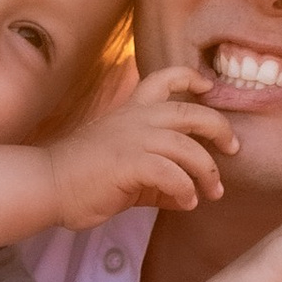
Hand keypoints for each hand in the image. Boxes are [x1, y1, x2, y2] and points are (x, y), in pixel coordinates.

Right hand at [42, 67, 236, 229]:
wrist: (47, 184)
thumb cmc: (82, 177)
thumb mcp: (126, 169)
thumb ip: (157, 177)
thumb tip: (187, 196)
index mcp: (131, 112)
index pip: (163, 79)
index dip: (189, 78)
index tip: (207, 86)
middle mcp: (135, 119)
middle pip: (191, 112)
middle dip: (219, 129)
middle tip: (234, 148)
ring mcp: (132, 139)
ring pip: (187, 147)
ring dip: (208, 172)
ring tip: (212, 192)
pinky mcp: (128, 163)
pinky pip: (171, 174)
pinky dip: (186, 190)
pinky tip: (187, 203)